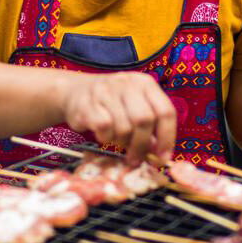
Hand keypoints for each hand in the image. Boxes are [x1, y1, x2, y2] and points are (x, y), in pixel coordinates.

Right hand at [59, 72, 176, 165]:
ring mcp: (107, 91)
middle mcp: (128, 83)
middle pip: (145, 120)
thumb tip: (159, 154)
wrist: (74, 91)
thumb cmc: (111, 104)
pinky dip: (106, 138)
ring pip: (124, 127)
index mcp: (145, 83)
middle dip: (142, 145)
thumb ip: (150, 127)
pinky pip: (105, 128)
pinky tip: (103, 134)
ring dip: (121, 142)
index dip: (167, 139)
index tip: (162, 158)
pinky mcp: (88, 102)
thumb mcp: (134, 108)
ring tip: (116, 139)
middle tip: (135, 159)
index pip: (165, 112)